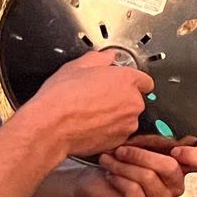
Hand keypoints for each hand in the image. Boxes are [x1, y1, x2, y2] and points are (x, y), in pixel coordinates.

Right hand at [19, 51, 152, 159]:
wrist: (52, 127)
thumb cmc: (62, 98)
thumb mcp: (77, 66)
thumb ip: (99, 59)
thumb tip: (107, 57)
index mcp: (126, 80)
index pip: (144, 80)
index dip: (132, 81)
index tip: (122, 83)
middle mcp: (133, 102)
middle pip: (135, 99)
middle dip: (121, 98)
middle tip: (98, 98)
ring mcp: (128, 123)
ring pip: (127, 117)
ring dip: (116, 115)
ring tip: (91, 113)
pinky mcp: (120, 140)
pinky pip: (119, 132)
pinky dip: (109, 129)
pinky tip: (91, 125)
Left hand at [75, 138, 196, 196]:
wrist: (93, 179)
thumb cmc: (118, 158)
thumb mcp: (137, 141)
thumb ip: (155, 134)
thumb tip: (159, 116)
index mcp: (181, 165)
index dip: (196, 156)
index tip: (176, 149)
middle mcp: (175, 184)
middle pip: (170, 167)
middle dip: (140, 154)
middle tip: (121, 149)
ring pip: (148, 177)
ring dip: (123, 165)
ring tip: (109, 159)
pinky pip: (133, 190)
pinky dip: (117, 178)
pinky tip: (110, 174)